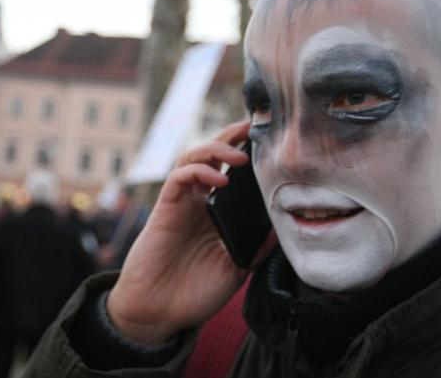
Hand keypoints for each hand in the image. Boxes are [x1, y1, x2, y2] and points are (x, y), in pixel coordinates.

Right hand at [107, 121, 275, 344]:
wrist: (159, 313)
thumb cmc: (195, 292)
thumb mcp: (236, 270)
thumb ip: (256, 248)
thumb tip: (281, 225)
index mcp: (218, 214)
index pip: (232, 174)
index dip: (246, 155)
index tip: (267, 143)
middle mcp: (200, 203)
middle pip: (212, 157)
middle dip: (230, 138)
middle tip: (251, 128)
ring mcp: (182, 203)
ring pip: (194, 158)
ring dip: (215, 150)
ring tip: (239, 157)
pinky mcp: (165, 208)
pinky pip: (179, 177)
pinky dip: (198, 171)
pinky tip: (218, 179)